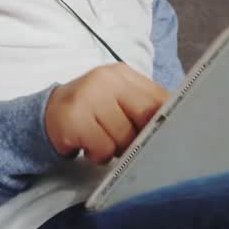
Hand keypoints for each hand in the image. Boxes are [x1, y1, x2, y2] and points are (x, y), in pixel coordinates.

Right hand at [45, 63, 169, 163]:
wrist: (49, 113)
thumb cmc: (93, 110)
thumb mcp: (119, 101)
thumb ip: (144, 107)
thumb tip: (179, 125)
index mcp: (123, 74)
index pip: (159, 97)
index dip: (166, 121)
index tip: (166, 137)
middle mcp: (106, 79)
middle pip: (145, 117)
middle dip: (139, 137)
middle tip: (126, 142)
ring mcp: (89, 96)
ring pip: (123, 137)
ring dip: (115, 149)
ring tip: (102, 141)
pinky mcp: (74, 117)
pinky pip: (103, 148)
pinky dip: (99, 154)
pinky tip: (89, 146)